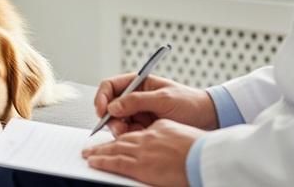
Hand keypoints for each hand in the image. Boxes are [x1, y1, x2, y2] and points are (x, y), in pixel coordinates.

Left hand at [82, 119, 205, 186]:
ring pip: (115, 149)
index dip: (124, 135)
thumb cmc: (200, 150)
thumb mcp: (182, 135)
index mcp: (159, 129)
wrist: (205, 158)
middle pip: (122, 138)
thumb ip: (168, 135)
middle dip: (106, 142)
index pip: (137, 132)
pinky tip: (93, 161)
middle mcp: (148, 137)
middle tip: (93, 146)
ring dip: (100, 151)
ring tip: (88, 154)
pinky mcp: (140, 165)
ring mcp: (143, 151)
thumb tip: (164, 142)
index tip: (118, 140)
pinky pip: (115, 162)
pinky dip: (102, 161)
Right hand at [94, 73, 218, 134]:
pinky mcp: (142, 127)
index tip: (102, 110)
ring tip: (133, 133)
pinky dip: (130, 136)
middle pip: (110, 106)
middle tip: (120, 128)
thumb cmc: (190, 102)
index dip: (102, 97)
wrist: (208, 119)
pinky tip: (140, 137)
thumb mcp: (163, 99)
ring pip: (116, 121)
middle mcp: (135, 97)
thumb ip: (137, 101)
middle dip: (111, 118)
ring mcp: (138, 113)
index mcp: (138, 83)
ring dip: (120, 129)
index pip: (110, 86)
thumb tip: (113, 106)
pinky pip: (128, 133)